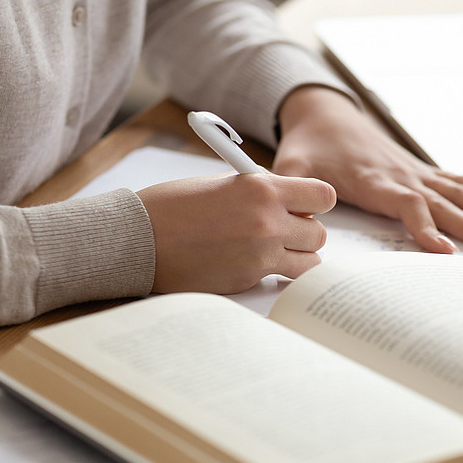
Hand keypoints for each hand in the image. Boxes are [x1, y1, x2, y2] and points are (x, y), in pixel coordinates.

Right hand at [137, 172, 335, 293]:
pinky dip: (277, 274)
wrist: (138, 239)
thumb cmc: (173, 206)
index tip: (305, 206)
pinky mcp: (248, 279)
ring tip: (274, 250)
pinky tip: (257, 264)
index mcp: (262, 189)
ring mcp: (261, 255)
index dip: (316, 202)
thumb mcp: (223, 183)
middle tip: (285, 230)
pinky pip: (282, 278)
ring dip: (298, 256)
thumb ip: (260, 190)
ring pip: (311, 261)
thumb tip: (288, 200)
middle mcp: (268, 222)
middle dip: (306, 231)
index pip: (323, 196)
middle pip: (320, 232)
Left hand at [273, 87, 462, 252]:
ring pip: (457, 191)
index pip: (406, 203)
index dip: (426, 226)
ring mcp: (414, 170)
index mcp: (373, 179)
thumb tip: (299, 222)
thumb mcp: (290, 168)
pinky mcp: (419, 169)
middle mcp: (401, 174)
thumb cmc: (308, 146)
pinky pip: (456, 183)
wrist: (323, 113)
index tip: (444, 251)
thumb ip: (294, 193)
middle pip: (443, 201)